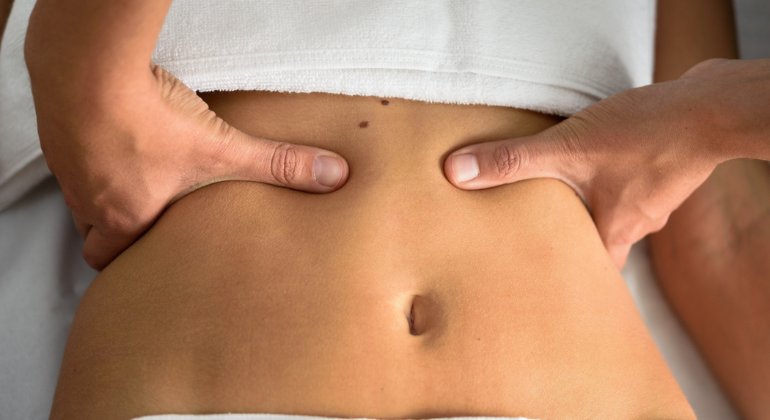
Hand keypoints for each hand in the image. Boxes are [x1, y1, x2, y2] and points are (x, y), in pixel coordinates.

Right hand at [31, 63, 348, 269]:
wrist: (89, 74)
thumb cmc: (148, 121)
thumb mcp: (224, 149)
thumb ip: (280, 164)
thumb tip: (333, 176)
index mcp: (123, 216)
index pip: (105, 257)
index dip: (123, 260)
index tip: (142, 256)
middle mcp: (88, 196)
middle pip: (90, 227)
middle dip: (113, 225)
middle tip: (141, 215)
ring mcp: (68, 163)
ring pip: (79, 189)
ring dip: (104, 184)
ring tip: (134, 170)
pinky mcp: (57, 129)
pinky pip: (70, 151)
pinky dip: (90, 147)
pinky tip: (115, 130)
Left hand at [443, 58, 768, 267]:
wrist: (713, 107)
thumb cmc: (646, 134)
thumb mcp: (568, 147)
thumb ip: (512, 161)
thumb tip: (456, 173)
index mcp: (613, 234)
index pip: (583, 276)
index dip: (558, 282)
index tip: (532, 283)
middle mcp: (634, 224)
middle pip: (593, 243)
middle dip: (562, 238)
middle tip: (529, 234)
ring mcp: (651, 198)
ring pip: (608, 210)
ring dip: (583, 203)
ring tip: (551, 193)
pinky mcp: (659, 169)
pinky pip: (624, 181)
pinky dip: (603, 176)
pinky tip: (589, 159)